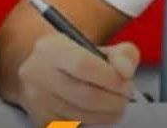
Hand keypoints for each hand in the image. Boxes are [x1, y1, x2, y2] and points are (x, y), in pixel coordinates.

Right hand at [13, 33, 140, 125]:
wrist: (39, 70)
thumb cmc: (72, 58)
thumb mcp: (98, 46)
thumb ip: (122, 55)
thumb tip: (126, 72)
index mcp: (53, 49)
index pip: (84, 65)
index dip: (111, 78)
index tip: (127, 81)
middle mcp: (40, 74)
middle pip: (86, 96)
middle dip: (115, 100)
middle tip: (125, 96)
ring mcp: (39, 100)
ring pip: (83, 115)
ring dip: (108, 113)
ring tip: (115, 103)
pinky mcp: (42, 119)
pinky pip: (76, 125)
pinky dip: (93, 121)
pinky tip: (96, 111)